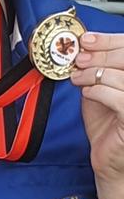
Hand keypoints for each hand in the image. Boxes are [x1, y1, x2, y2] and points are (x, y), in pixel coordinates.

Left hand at [71, 32, 123, 179]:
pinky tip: (88, 93)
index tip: (87, 40)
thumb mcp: (100, 87)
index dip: (109, 40)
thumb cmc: (107, 123)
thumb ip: (98, 68)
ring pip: (122, 77)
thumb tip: (84, 46)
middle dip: (99, 55)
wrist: (108, 158)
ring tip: (78, 78)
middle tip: (79, 59)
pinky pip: (119, 98)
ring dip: (94, 73)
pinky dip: (99, 91)